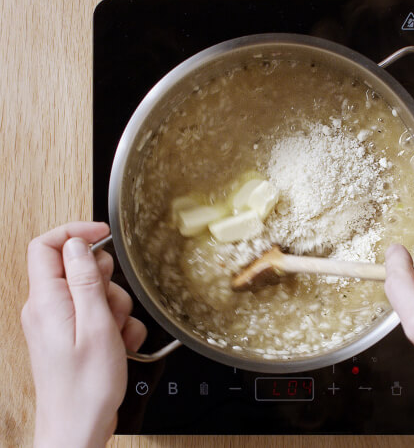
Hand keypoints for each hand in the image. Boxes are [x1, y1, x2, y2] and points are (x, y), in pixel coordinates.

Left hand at [21, 222, 146, 447]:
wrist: (78, 428)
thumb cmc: (85, 387)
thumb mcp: (96, 326)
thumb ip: (87, 280)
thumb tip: (78, 245)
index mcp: (46, 301)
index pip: (47, 246)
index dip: (76, 232)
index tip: (103, 234)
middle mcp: (47, 308)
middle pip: (77, 269)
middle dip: (106, 281)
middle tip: (115, 304)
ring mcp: (58, 323)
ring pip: (92, 292)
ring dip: (115, 307)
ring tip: (118, 333)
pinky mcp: (70, 335)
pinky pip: (95, 314)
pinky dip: (113, 325)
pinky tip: (119, 344)